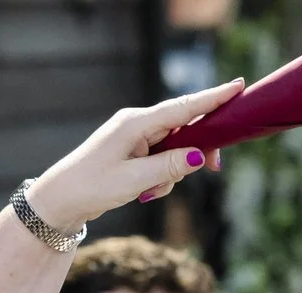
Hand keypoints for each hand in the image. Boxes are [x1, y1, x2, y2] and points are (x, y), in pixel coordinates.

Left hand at [23, 81, 242, 228]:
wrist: (64, 197)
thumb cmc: (94, 185)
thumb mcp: (136, 179)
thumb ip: (171, 166)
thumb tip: (200, 155)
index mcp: (136, 123)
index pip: (183, 108)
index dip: (213, 98)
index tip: (238, 86)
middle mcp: (138, 124)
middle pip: (185, 128)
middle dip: (199, 150)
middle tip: (214, 169)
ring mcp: (136, 136)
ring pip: (177, 149)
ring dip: (173, 173)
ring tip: (151, 191)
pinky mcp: (136, 149)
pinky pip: (164, 159)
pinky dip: (163, 178)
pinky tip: (146, 191)